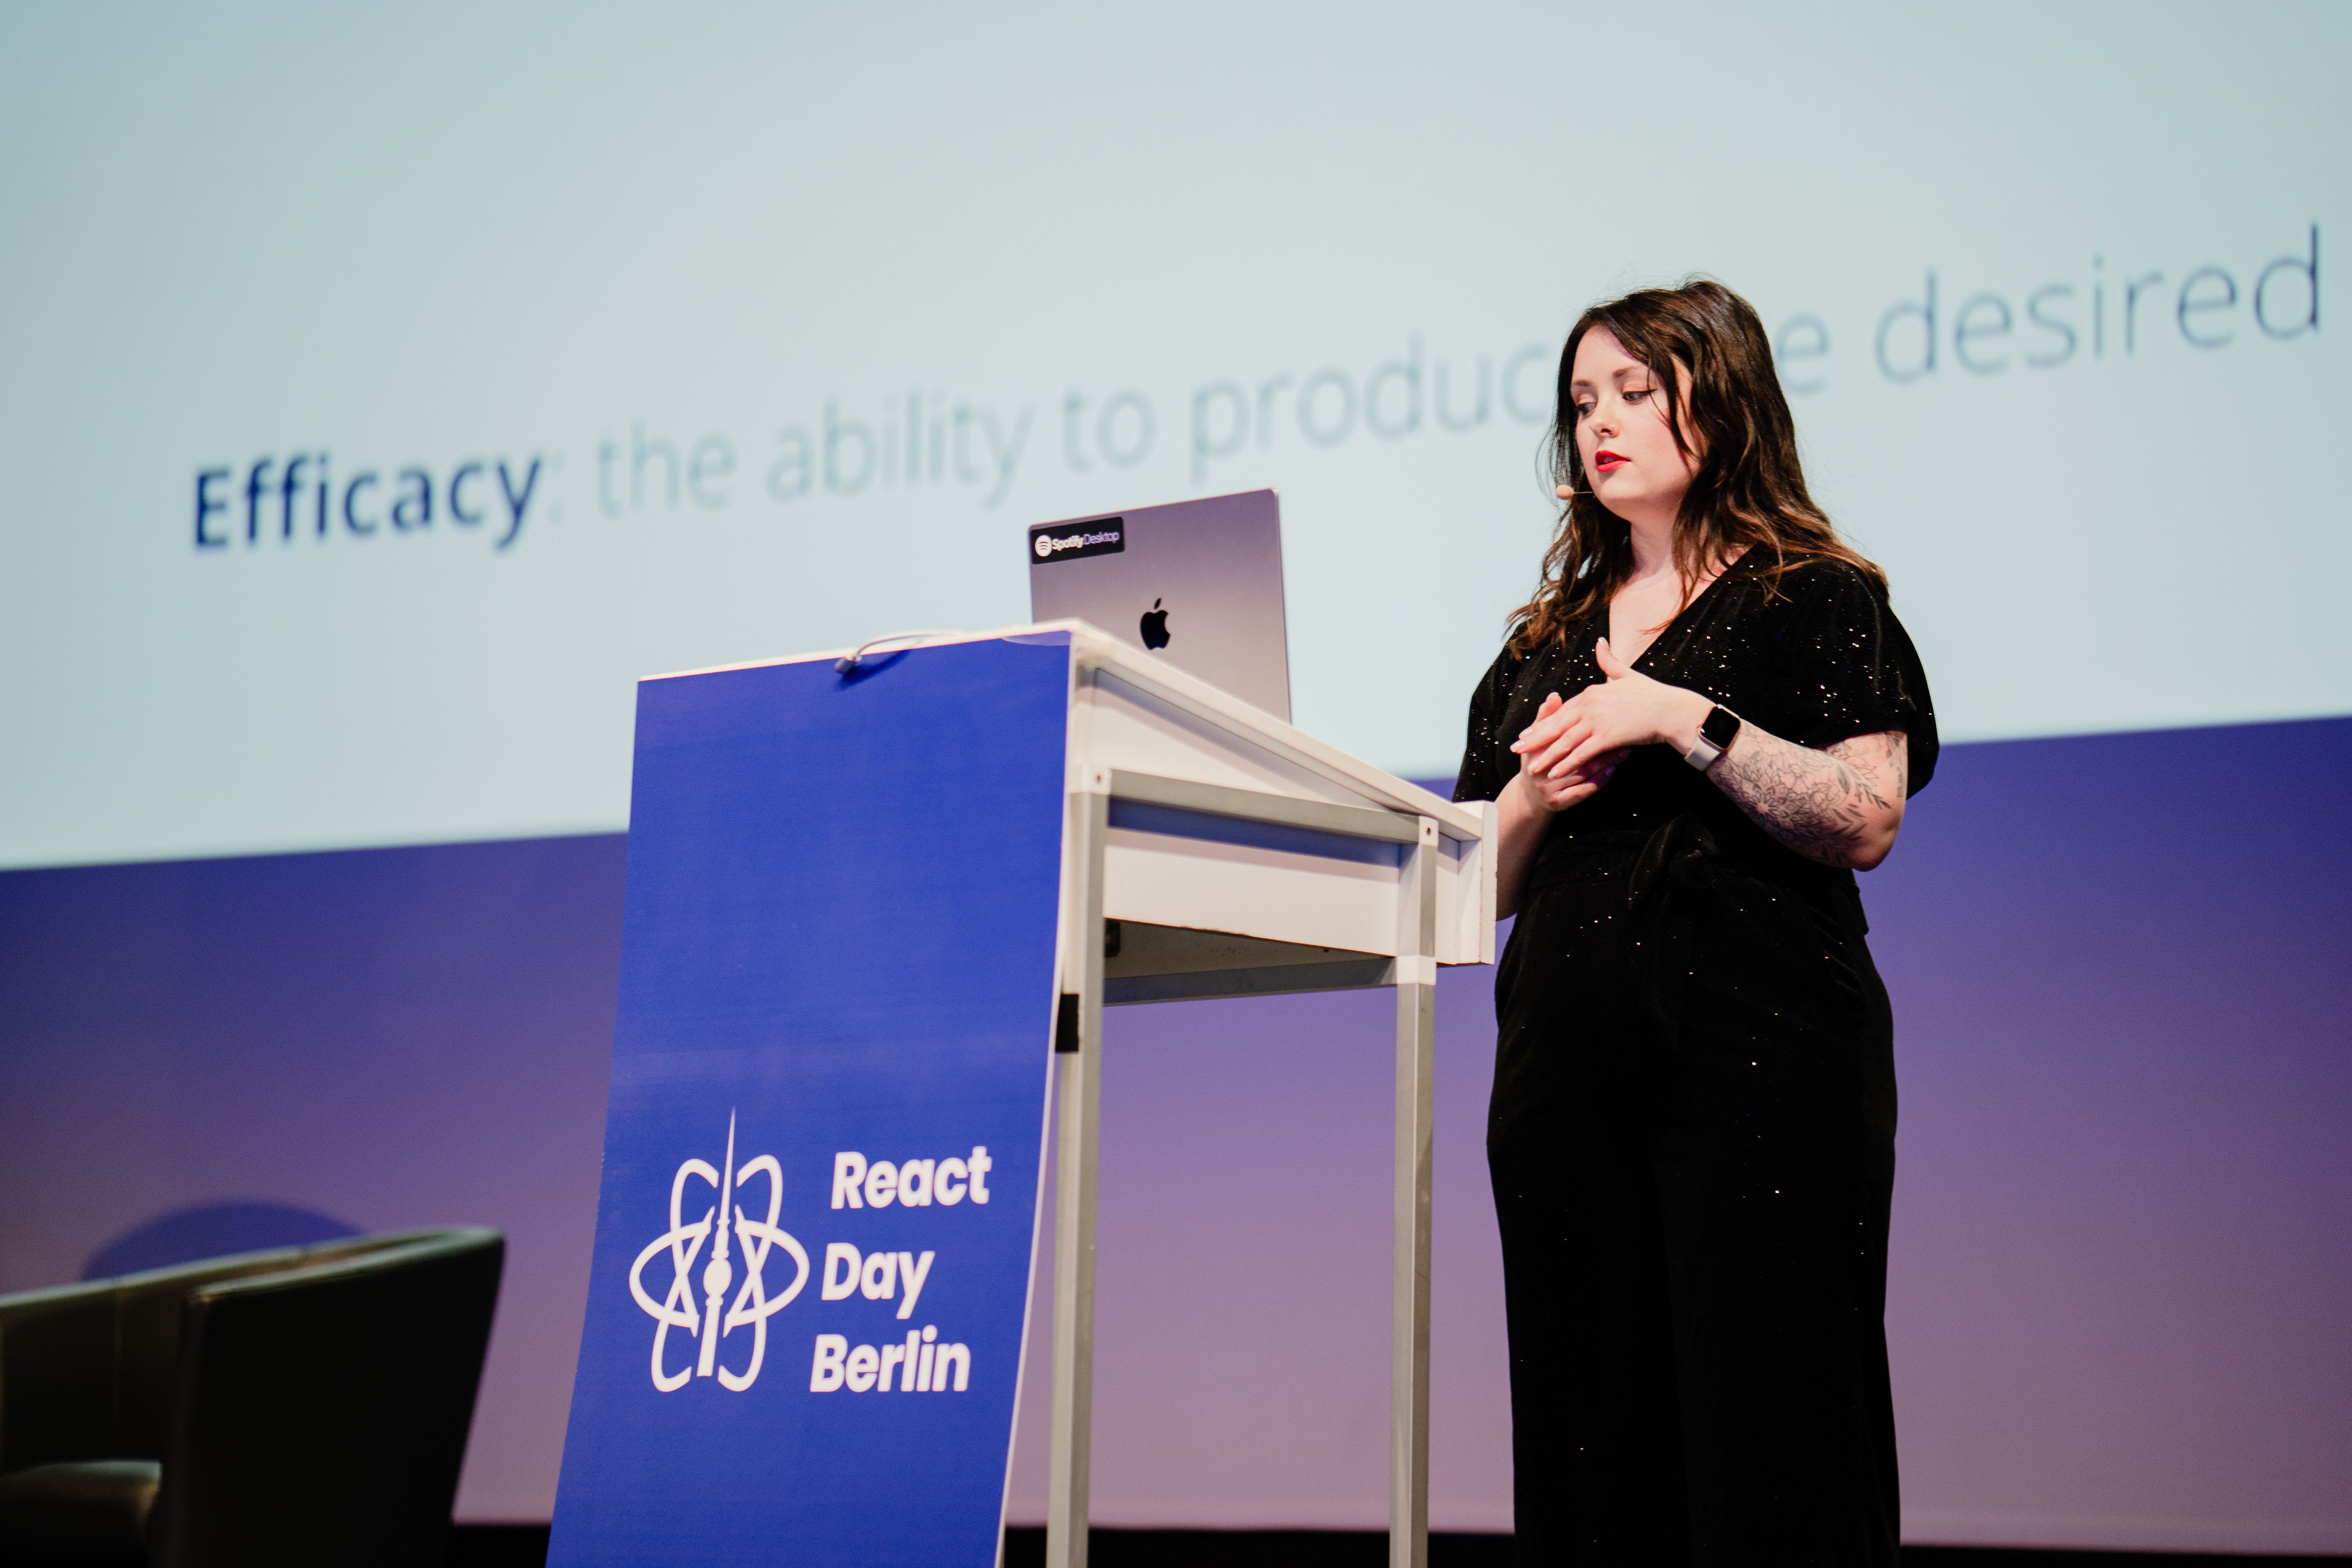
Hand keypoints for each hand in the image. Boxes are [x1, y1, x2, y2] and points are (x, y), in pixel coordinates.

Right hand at [1511, 691, 1629, 814]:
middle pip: (1574, 753)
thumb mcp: (1538, 740)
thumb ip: (1546, 717)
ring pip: (1581, 773)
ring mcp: (1549, 787)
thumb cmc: (1540, 761)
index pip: (1561, 734)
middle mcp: (1541, 769)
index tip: (1606, 716)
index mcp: (1537, 750)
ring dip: (1604, 762)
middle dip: (1599, 744)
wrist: (1530, 798)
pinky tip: (1612, 772)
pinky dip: (1598, 782)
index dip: (1583, 725)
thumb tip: (1554, 695)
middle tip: (1622, 735)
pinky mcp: (1558, 803)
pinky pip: (1582, 792)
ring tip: (1624, 752)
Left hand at [1512, 637, 1712, 780]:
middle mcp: (1590, 705)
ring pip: (1565, 741)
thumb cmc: (1653, 695)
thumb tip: (1600, 642)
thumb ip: (1609, 661)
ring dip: (1547, 755)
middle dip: (1535, 738)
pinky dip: (1567, 764)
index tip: (1528, 731)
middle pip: (1557, 724)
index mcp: (1592, 692)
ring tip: (1532, 767)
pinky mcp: (1608, 736)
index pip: (1562, 710)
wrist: (1672, 710)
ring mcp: (1598, 721)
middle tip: (1517, 748)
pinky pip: (1582, 753)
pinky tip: (1555, 773)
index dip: (1544, 722)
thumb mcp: (1627, 674)